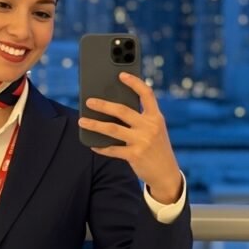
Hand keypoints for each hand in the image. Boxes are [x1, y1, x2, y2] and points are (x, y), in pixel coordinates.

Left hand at [78, 72, 182, 202]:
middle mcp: (150, 127)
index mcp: (156, 117)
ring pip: (112, 129)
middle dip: (103, 105)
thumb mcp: (154, 130)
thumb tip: (111, 108)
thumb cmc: (155, 147)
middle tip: (88, 101)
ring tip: (82, 121)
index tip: (121, 74)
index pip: (147, 95)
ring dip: (94, 124)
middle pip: (122, 111)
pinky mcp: (135, 155)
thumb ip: (139, 119)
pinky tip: (92, 144)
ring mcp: (143, 141)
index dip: (134, 83)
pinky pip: (112, 149)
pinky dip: (100, 146)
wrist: (166, 173)